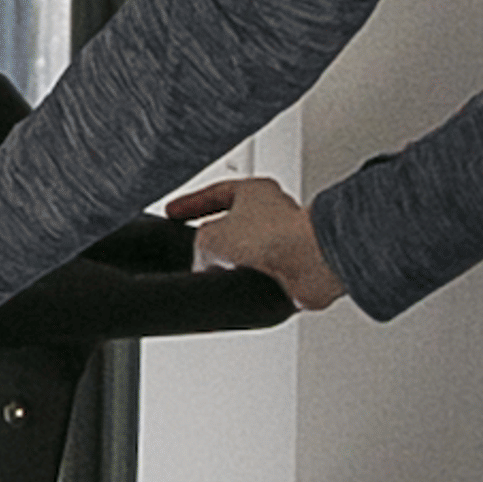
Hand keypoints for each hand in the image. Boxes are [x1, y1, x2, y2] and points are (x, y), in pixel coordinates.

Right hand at [165, 175, 346, 311]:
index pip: (215, 193)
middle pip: (232, 226)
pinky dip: (248, 285)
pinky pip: (261, 278)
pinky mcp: (294, 269)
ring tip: (221, 276)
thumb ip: (199, 248)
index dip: (190, 204)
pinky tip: (240, 291)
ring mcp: (286, 240)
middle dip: (213, 242)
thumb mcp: (210, 238)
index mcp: (256, 191)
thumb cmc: (275, 238)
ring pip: (246, 255)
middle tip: (196, 253)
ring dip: (232, 267)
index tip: (172, 213)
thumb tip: (203, 265)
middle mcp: (274, 211)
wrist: (310, 264)